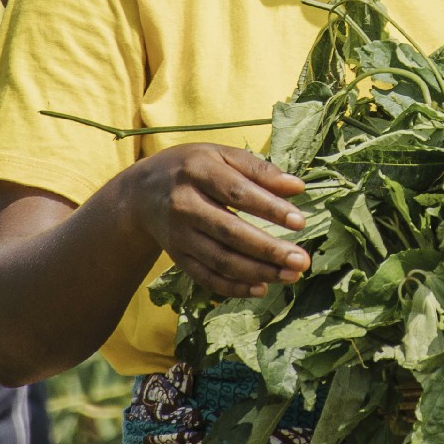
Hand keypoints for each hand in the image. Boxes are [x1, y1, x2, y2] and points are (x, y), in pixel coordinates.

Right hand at [123, 144, 309, 298]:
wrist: (141, 192)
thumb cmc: (192, 168)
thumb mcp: (221, 156)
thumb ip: (259, 169)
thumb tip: (298, 188)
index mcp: (198, 171)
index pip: (237, 193)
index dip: (269, 209)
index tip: (299, 222)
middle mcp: (184, 204)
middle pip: (229, 232)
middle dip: (268, 249)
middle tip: (302, 260)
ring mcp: (178, 234)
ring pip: (220, 260)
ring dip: (257, 272)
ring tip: (291, 276)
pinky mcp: (177, 257)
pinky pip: (206, 277)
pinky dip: (234, 287)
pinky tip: (261, 288)